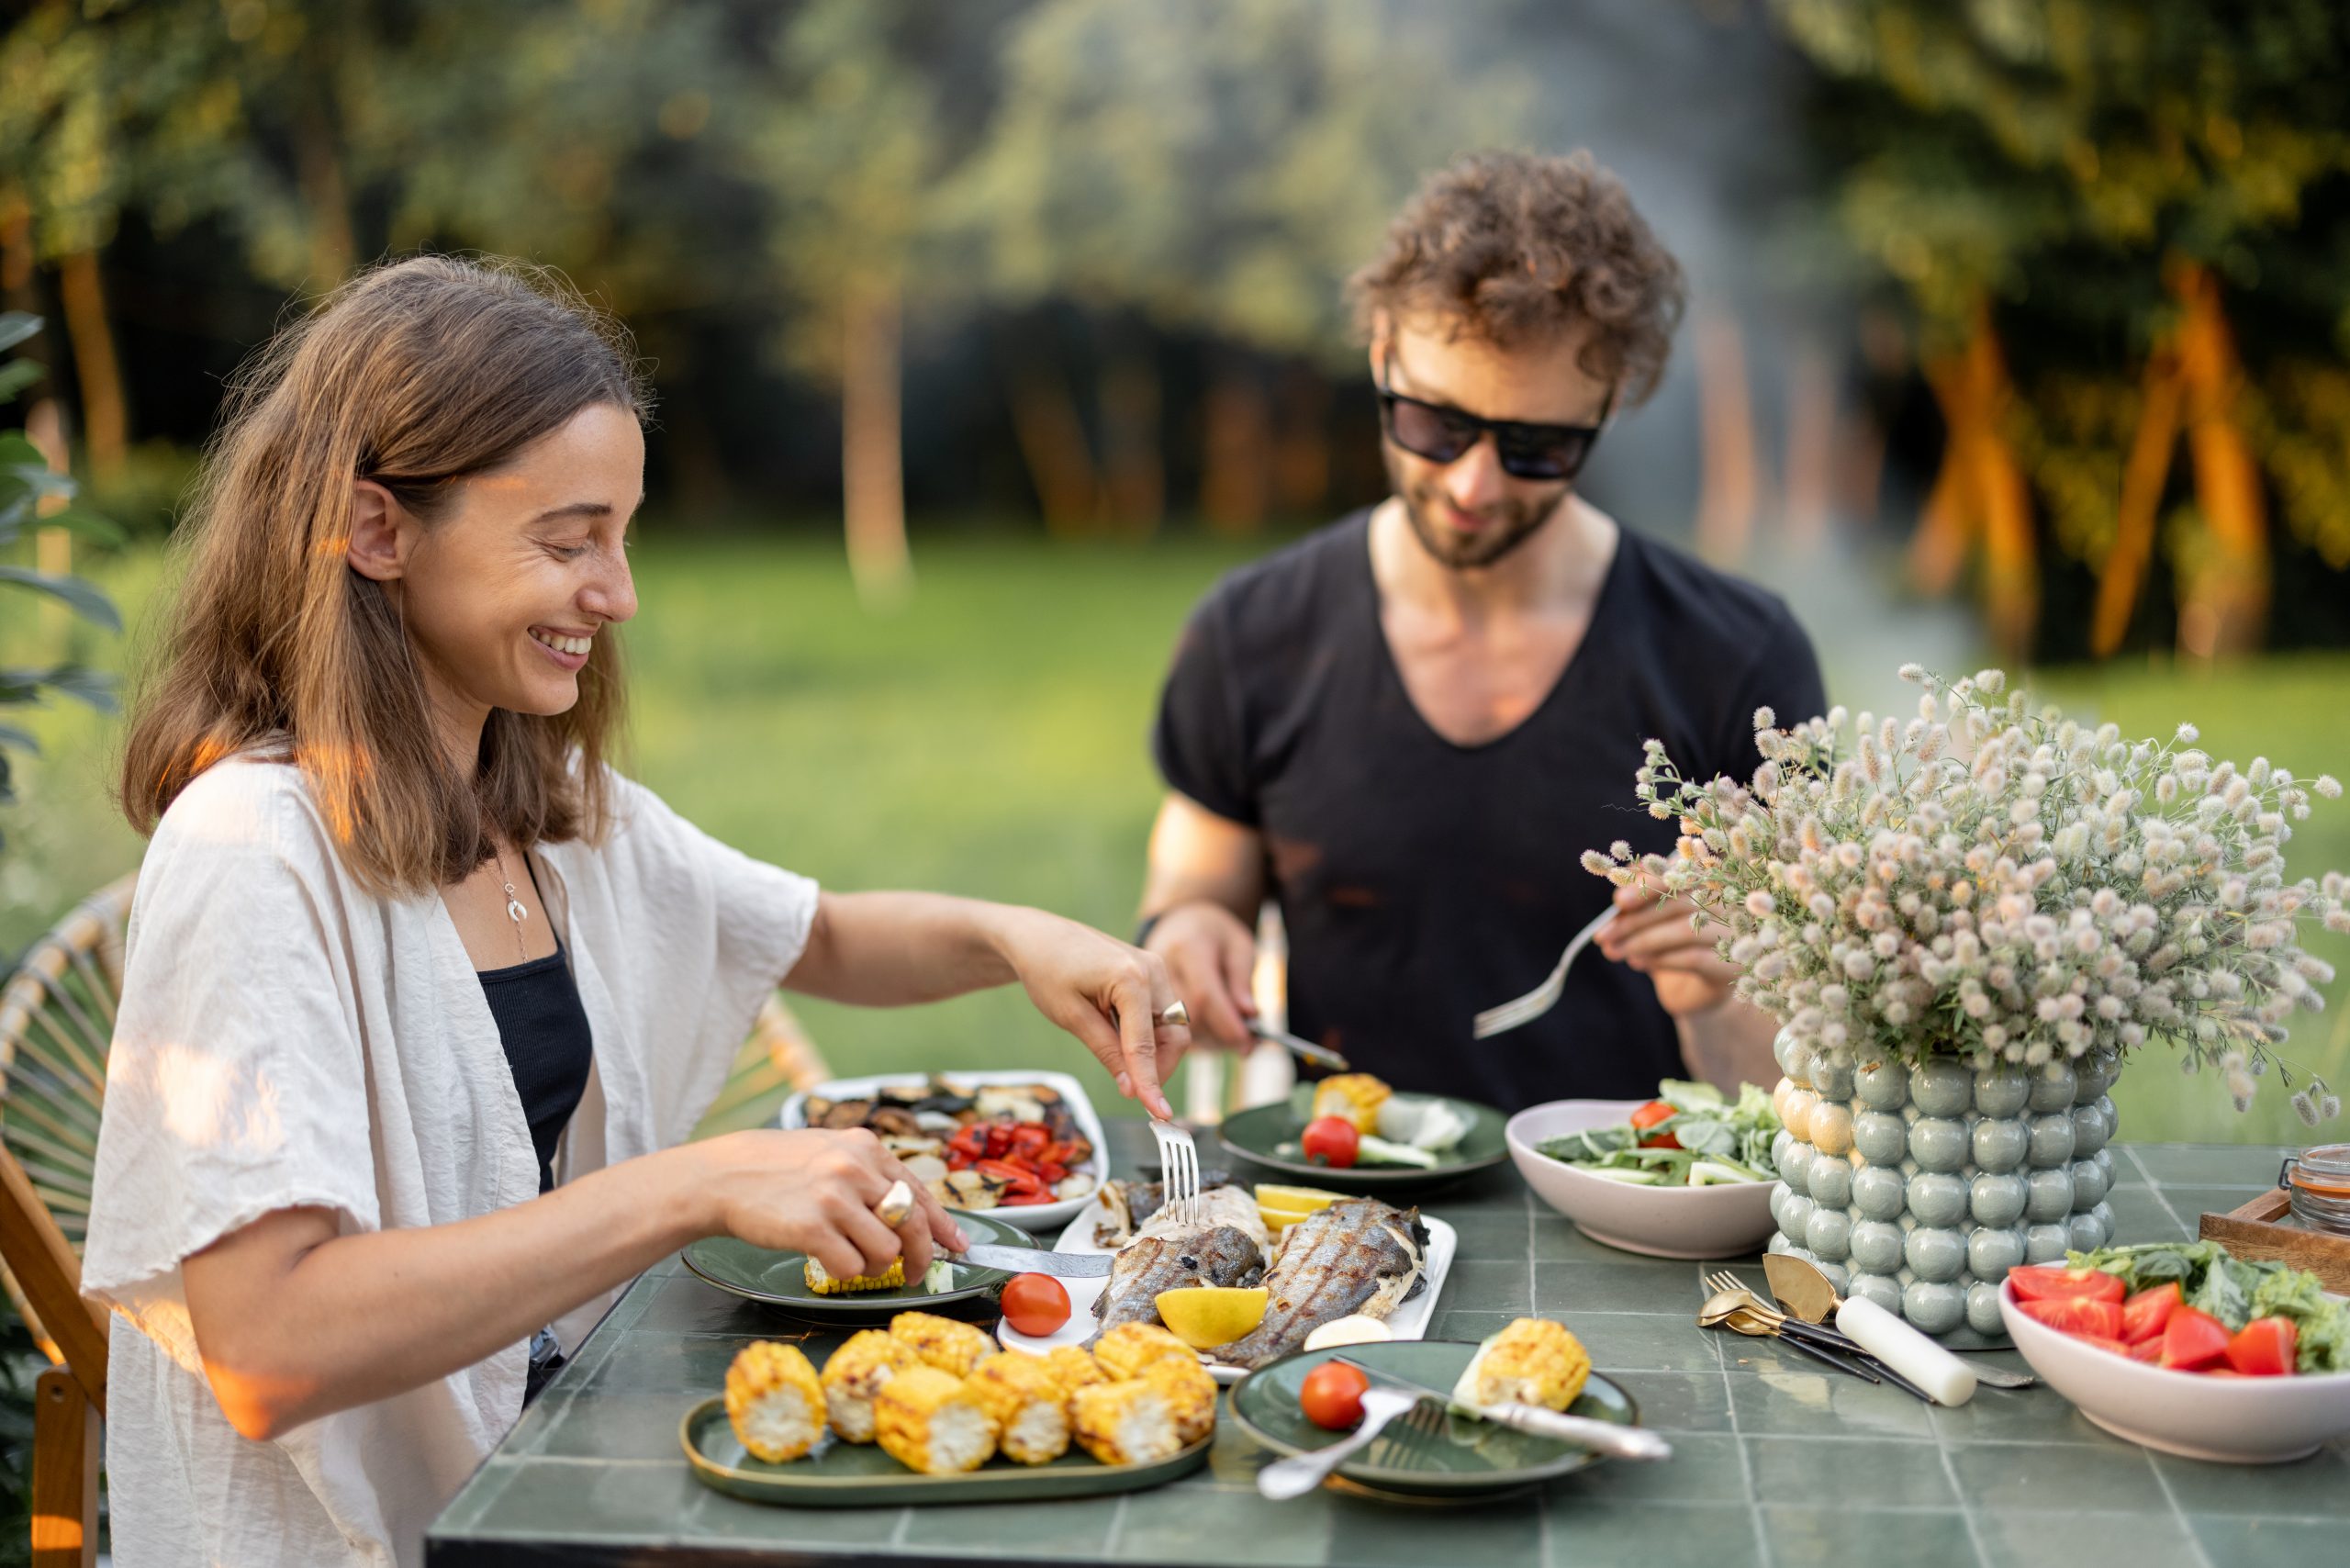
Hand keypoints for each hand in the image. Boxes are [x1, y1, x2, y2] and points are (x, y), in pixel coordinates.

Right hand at [686, 1128, 966, 1284]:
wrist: (723, 1175)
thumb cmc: (778, 1168)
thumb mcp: (831, 1152)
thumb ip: (870, 1175)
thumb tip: (912, 1210)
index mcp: (865, 1147)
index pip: (919, 1190)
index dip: (943, 1223)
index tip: (957, 1244)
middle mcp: (854, 1168)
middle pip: (912, 1223)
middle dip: (920, 1255)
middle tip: (914, 1273)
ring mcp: (834, 1197)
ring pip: (886, 1250)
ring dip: (875, 1265)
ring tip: (853, 1258)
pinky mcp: (812, 1228)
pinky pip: (852, 1267)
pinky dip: (846, 1272)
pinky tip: (829, 1260)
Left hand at [993, 907, 1189, 1118]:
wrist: (1038, 937)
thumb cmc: (1047, 971)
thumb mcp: (1071, 1017)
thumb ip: (1107, 1052)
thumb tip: (1132, 1089)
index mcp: (1132, 978)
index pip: (1147, 1045)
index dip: (1151, 1083)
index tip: (1158, 1114)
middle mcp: (1153, 970)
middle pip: (1175, 1036)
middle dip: (1159, 1067)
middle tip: (1131, 1088)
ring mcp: (1155, 968)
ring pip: (1172, 1026)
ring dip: (1153, 1051)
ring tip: (1116, 1056)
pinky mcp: (1151, 972)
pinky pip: (1162, 1012)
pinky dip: (1148, 1034)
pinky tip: (1119, 1036)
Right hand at [1142, 901, 1256, 1051]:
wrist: (1178, 923)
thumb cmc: (1213, 932)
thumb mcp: (1237, 945)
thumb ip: (1242, 978)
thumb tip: (1249, 1014)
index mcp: (1186, 948)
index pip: (1204, 993)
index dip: (1227, 1022)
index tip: (1248, 1042)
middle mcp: (1159, 968)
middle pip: (1187, 1017)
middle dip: (1218, 1036)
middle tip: (1248, 1043)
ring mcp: (1145, 986)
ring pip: (1174, 1030)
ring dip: (1209, 1041)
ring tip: (1234, 1037)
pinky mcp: (1140, 1002)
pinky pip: (1166, 1032)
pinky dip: (1193, 1040)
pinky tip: (1213, 1035)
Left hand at [1595, 884, 1737, 1017]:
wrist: (1696, 987)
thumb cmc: (1670, 942)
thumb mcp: (1651, 917)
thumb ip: (1638, 899)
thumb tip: (1620, 897)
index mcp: (1710, 878)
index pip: (1680, 871)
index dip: (1647, 885)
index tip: (1618, 901)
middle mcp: (1730, 901)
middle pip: (1678, 902)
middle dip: (1635, 919)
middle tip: (1603, 936)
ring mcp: (1736, 933)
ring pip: (1684, 930)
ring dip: (1642, 941)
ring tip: (1615, 951)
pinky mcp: (1733, 965)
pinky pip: (1694, 958)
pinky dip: (1660, 959)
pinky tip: (1639, 962)